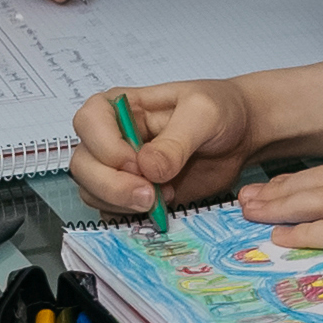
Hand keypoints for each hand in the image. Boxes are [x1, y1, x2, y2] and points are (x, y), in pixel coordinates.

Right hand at [71, 79, 259, 212]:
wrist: (239, 136)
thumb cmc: (220, 111)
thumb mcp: (204, 114)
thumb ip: (175, 141)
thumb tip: (147, 169)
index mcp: (119, 106)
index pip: (88, 123)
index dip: (107, 148)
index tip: (139, 164)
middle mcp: (111, 136)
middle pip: (83, 164)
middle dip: (111, 185)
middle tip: (150, 195)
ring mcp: (118, 168)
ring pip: (92, 192)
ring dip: (122, 204)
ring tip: (163, 198)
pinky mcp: (130, 194)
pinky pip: (111, 211)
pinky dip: (130, 216)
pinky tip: (162, 208)